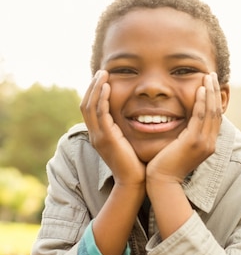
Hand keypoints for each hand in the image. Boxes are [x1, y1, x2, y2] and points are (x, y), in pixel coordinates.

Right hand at [80, 70, 145, 186]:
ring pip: (90, 106)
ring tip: (103, 74)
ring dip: (96, 88)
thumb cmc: (138, 165)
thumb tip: (141, 117)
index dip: (94, 93)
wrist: (135, 183)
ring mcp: (98, 137)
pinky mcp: (106, 139)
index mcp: (100, 135)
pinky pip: (100, 114)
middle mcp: (95, 135)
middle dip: (92, 86)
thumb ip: (129, 130)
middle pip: (86, 104)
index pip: (91, 109)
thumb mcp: (130, 143)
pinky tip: (108, 87)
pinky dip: (102, 99)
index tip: (103, 79)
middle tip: (101, 71)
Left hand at [147, 72, 222, 183]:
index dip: (214, 99)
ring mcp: (204, 142)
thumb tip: (183, 122)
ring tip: (208, 77)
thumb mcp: (180, 147)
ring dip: (210, 92)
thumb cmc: (166, 165)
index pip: (215, 117)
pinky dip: (201, 102)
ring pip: (211, 112)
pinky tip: (200, 90)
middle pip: (216, 112)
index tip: (211, 84)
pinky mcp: (194, 142)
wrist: (163, 182)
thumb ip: (186, 134)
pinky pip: (200, 117)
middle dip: (215, 91)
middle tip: (213, 75)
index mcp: (208, 144)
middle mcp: (210, 143)